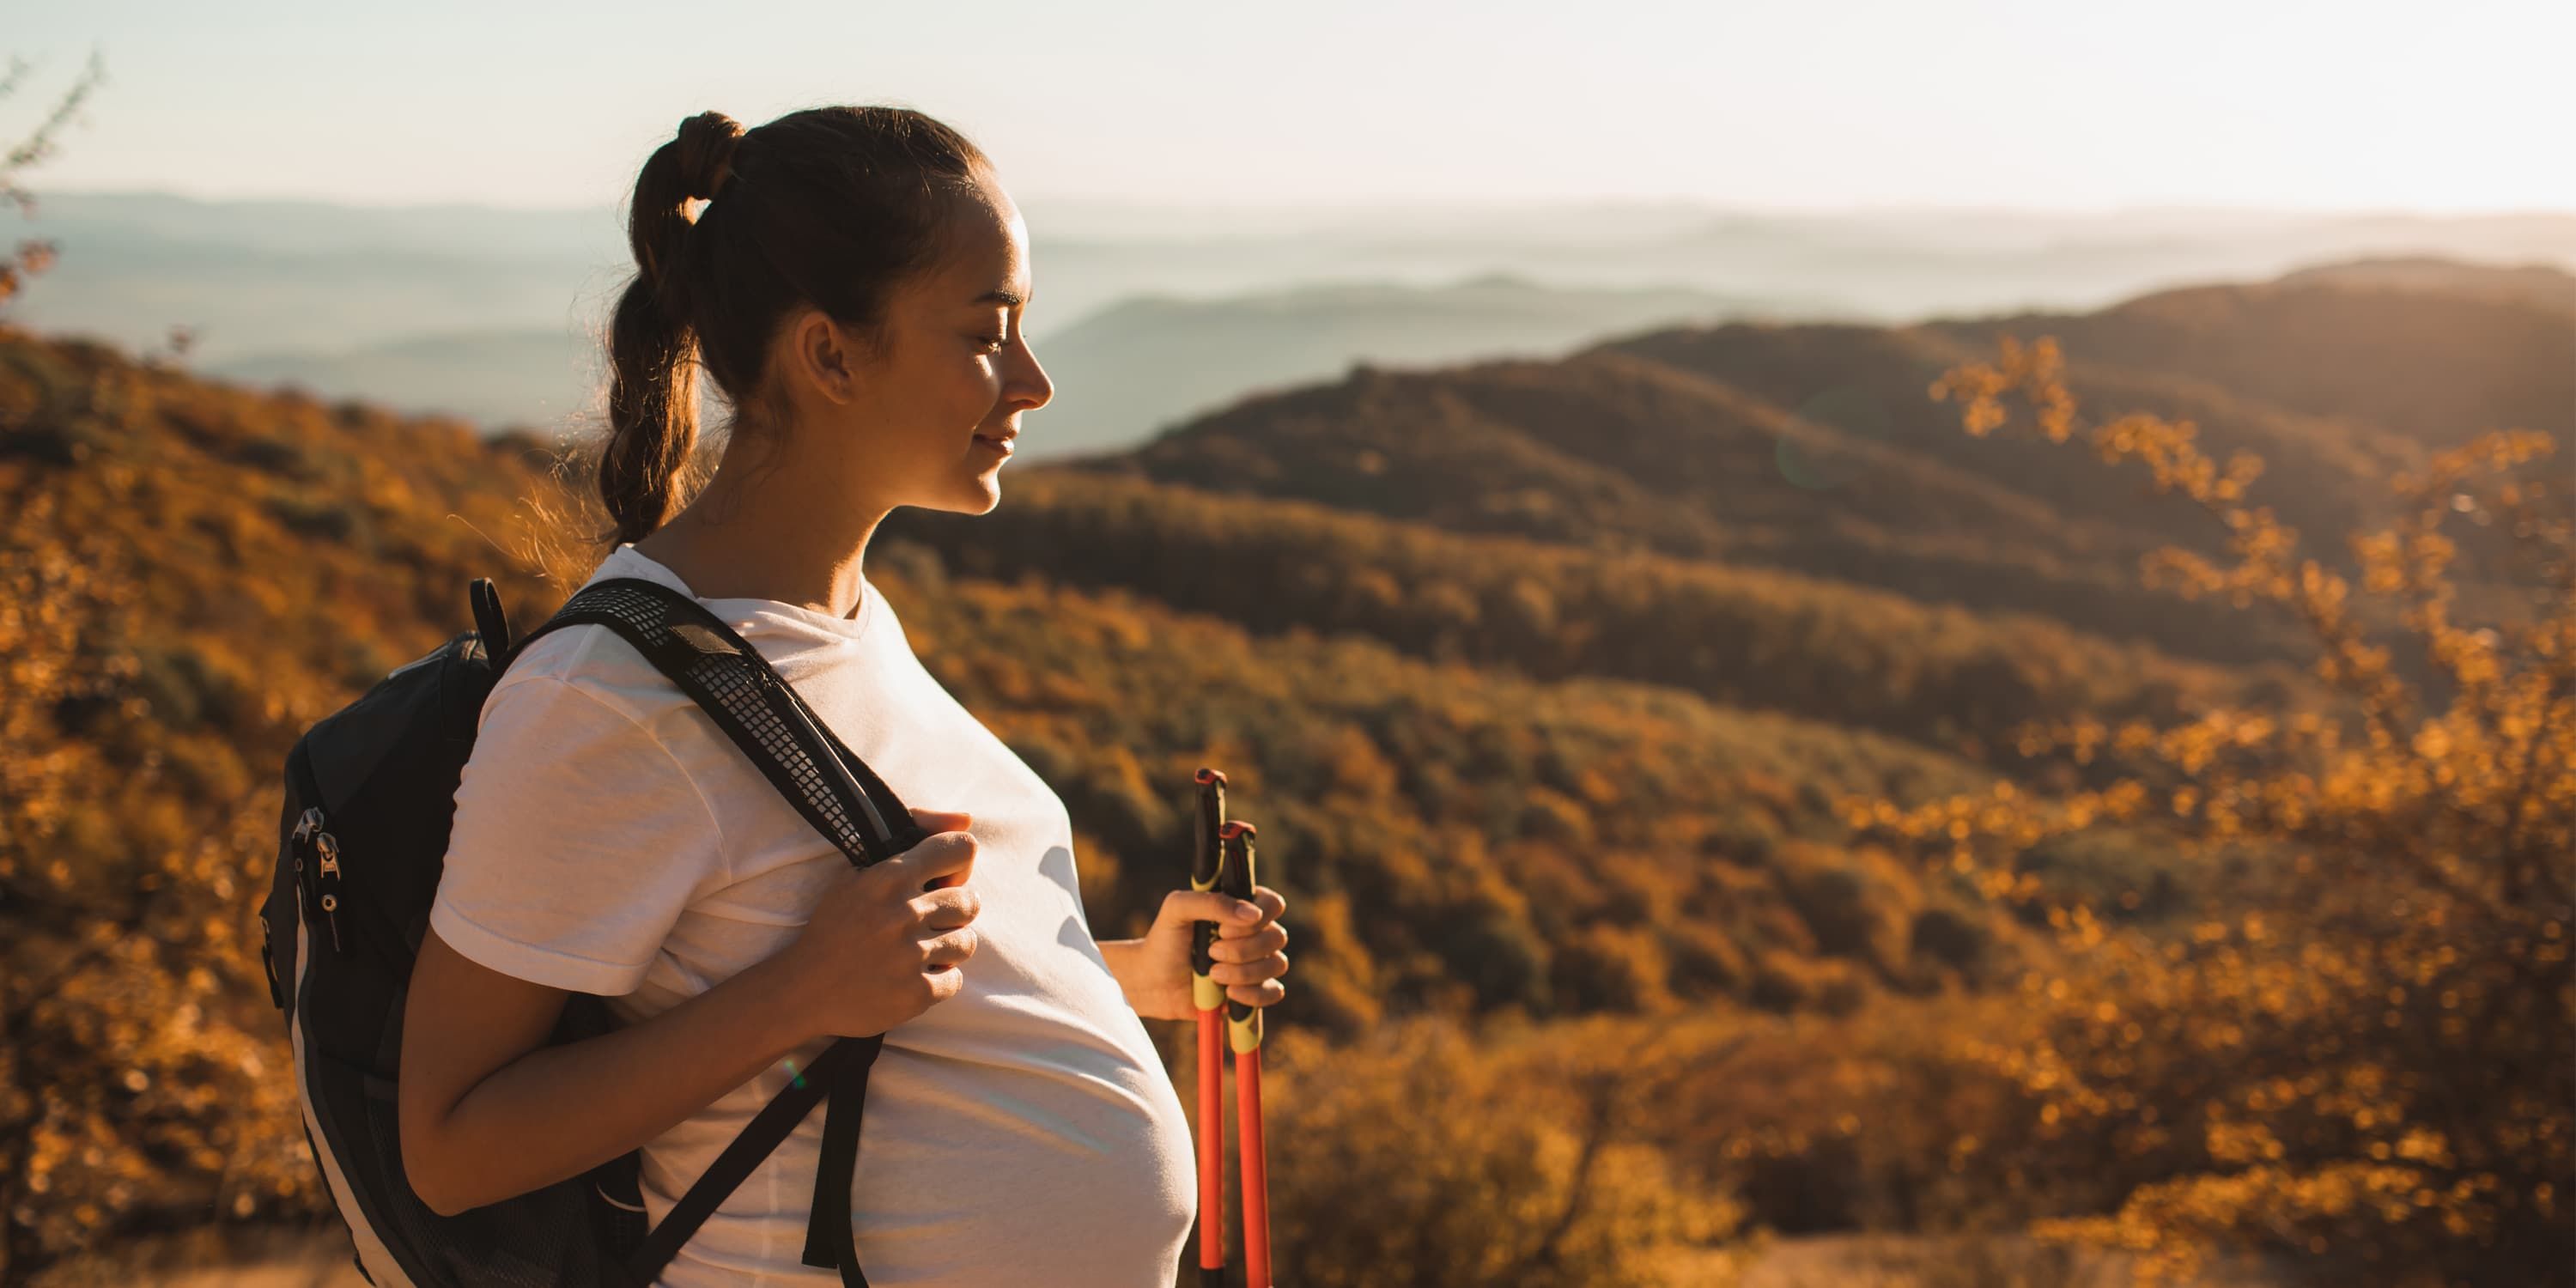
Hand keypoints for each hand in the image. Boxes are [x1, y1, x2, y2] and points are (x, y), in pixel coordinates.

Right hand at [773, 808, 980, 1040]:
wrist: (802, 989)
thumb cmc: (834, 927)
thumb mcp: (857, 875)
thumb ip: (912, 841)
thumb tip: (966, 817)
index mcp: (890, 877)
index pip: (961, 849)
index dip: (958, 865)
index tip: (942, 881)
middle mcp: (904, 913)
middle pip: (970, 901)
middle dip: (954, 912)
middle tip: (929, 922)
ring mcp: (911, 955)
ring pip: (967, 942)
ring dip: (948, 947)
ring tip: (919, 952)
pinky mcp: (915, 993)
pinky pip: (955, 979)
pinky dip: (938, 981)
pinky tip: (911, 977)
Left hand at [1106, 884, 1289, 1022]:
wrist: (1152, 981)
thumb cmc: (1165, 939)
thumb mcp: (1177, 909)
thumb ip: (1211, 902)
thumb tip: (1252, 914)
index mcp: (1241, 908)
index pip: (1273, 904)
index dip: (1257, 917)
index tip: (1222, 928)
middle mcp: (1254, 933)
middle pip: (1277, 937)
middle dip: (1243, 949)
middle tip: (1211, 952)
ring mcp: (1256, 962)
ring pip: (1277, 965)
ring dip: (1244, 972)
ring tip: (1213, 974)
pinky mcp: (1253, 990)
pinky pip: (1274, 992)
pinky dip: (1253, 994)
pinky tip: (1228, 993)